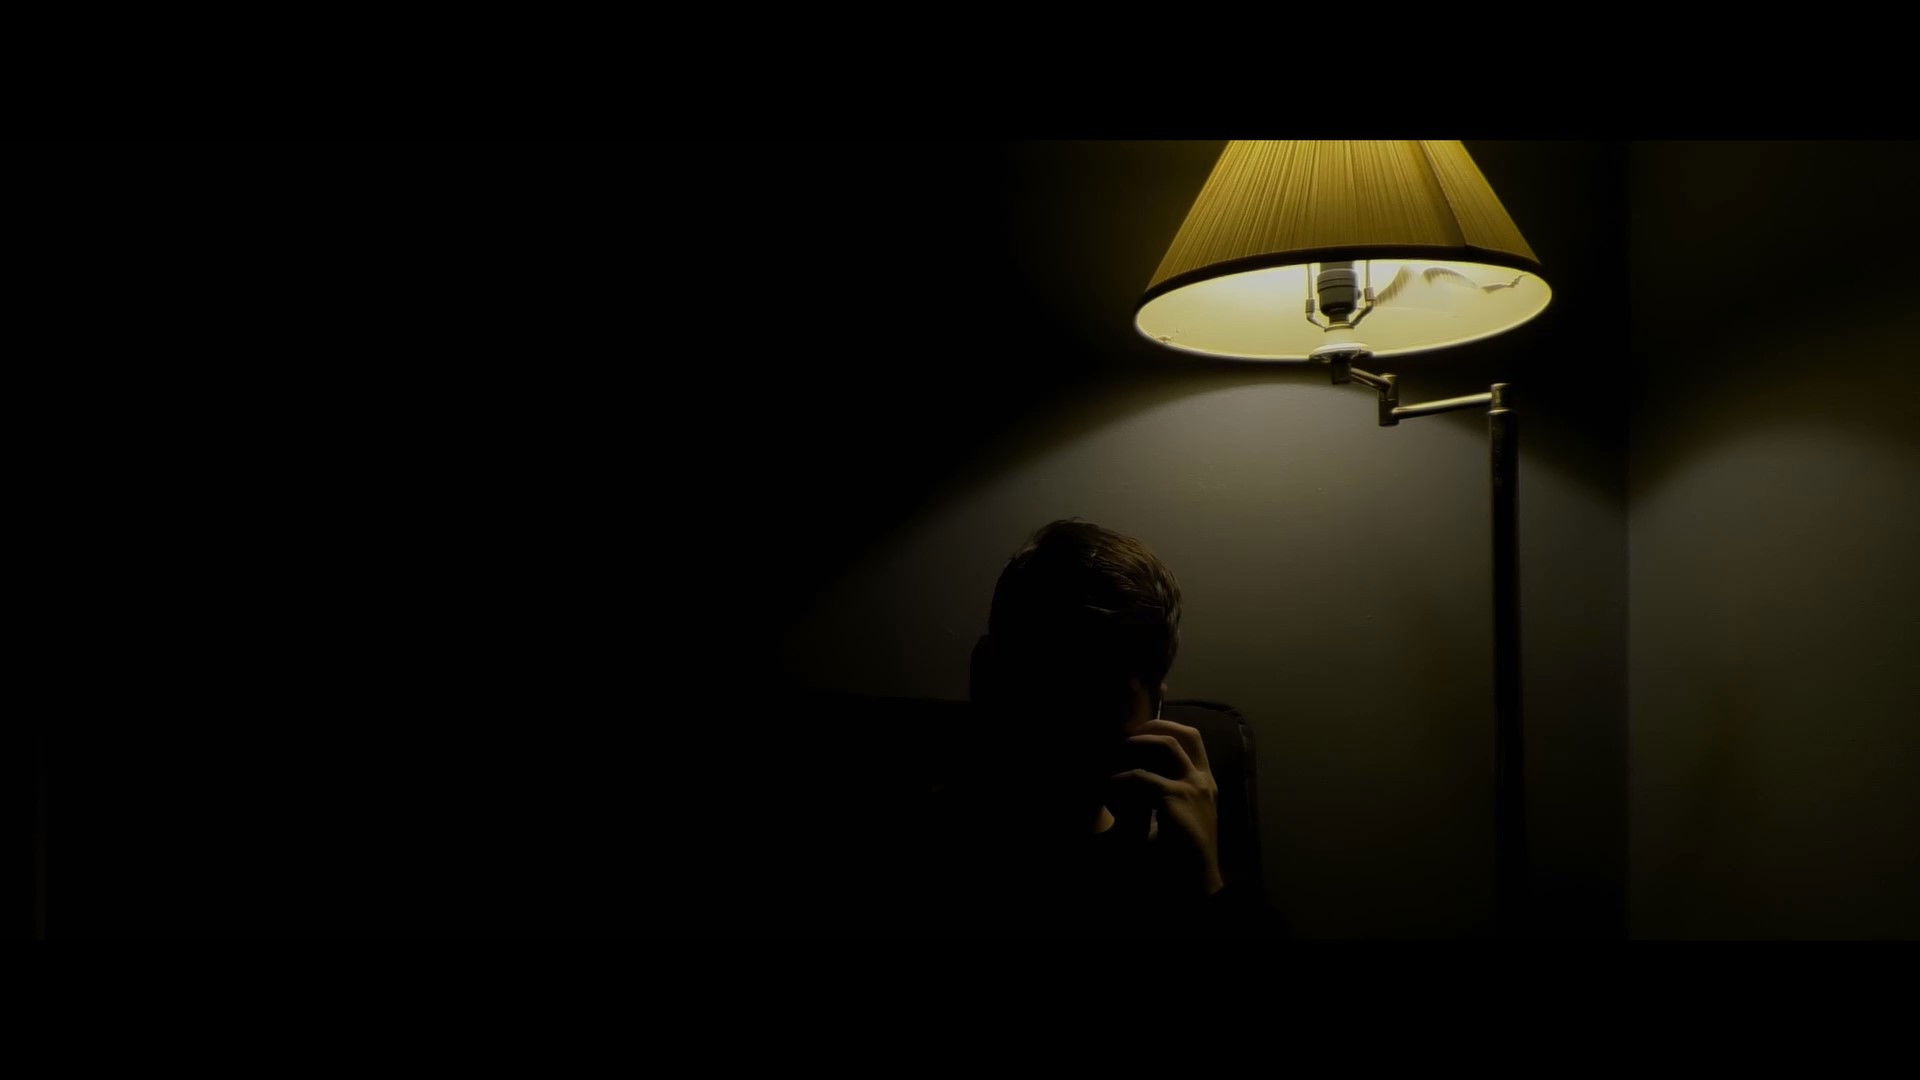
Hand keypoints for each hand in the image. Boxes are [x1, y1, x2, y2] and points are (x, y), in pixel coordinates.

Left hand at [1107, 718, 1224, 897]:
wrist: (1195, 882)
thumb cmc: (1183, 855)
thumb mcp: (1180, 818)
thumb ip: (1167, 795)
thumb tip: (1139, 776)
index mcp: (1205, 785)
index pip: (1193, 739)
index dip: (1168, 726)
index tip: (1142, 729)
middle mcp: (1203, 781)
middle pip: (1183, 734)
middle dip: (1153, 726)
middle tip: (1126, 734)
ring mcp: (1193, 788)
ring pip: (1165, 745)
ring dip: (1137, 744)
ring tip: (1116, 750)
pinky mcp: (1177, 799)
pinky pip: (1141, 777)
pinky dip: (1119, 779)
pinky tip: (1106, 788)